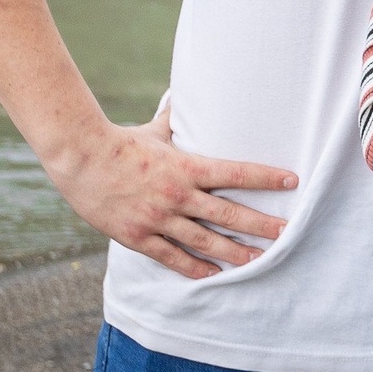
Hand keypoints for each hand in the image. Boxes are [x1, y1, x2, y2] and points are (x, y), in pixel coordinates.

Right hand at [45, 101, 294, 278]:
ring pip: (204, 241)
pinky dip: (193, 268)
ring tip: (258, 260)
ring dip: (234, 252)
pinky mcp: (138, 236)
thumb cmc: (121, 141)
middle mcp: (178, 195)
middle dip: (261, 225)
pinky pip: (171, 257)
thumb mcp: (156, 129)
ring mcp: (158, 218)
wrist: (80, 158)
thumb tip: (186, 96)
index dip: (267, 178)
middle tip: (287, 234)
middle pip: (229, 214)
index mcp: (187, 167)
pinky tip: (212, 275)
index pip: (237, 173)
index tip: (293, 182)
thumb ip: (177, 118)